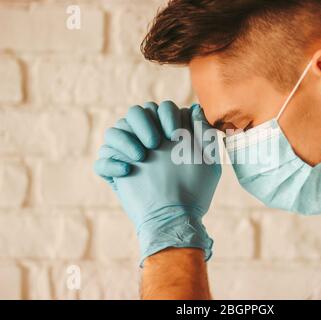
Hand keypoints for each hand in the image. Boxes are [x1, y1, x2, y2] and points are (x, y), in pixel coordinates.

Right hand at [94, 101, 221, 265]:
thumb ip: (204, 132)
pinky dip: (111, 163)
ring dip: (124, 139)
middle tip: (154, 143)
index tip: (175, 135)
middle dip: (143, 122)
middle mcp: (146, 141)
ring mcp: (129, 156)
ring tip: (141, 157)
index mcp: (167, 134)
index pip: (159, 108)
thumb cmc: (196, 190)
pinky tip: (127, 172)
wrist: (176, 219)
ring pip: (113, 131)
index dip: (167, 115)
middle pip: (134, 112)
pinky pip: (102, 160)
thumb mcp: (208, 160)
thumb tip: (194, 109)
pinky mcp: (116, 174)